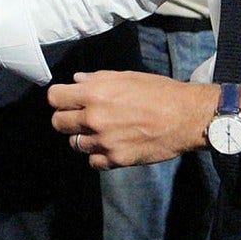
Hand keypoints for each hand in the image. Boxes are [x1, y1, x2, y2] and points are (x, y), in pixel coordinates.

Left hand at [48, 71, 213, 169]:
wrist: (186, 116)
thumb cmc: (159, 92)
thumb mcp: (126, 76)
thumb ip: (97, 79)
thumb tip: (77, 81)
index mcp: (94, 92)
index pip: (54, 98)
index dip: (60, 99)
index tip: (67, 100)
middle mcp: (94, 117)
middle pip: (58, 123)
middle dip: (67, 119)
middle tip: (81, 117)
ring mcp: (104, 141)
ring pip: (75, 144)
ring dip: (84, 138)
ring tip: (100, 132)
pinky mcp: (117, 159)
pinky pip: (93, 162)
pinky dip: (98, 156)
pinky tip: (110, 146)